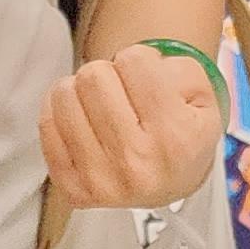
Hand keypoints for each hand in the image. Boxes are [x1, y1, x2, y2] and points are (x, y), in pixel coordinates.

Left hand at [40, 42, 221, 208]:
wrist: (170, 186)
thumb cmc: (184, 136)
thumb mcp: (203, 96)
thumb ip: (178, 67)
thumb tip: (132, 62)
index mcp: (176, 137)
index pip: (134, 61)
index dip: (140, 60)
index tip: (146, 79)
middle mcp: (138, 163)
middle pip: (93, 76)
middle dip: (108, 74)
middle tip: (121, 92)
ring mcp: (102, 179)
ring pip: (65, 95)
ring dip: (81, 91)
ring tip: (100, 104)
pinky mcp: (74, 188)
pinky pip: (46, 125)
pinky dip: (60, 112)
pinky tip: (82, 118)